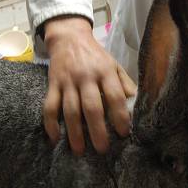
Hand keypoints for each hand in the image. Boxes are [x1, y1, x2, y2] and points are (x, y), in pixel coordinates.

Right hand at [43, 16, 136, 154]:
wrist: (69, 37)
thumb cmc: (96, 56)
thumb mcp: (114, 65)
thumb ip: (125, 85)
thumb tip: (138, 106)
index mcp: (106, 71)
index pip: (115, 96)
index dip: (120, 116)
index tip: (124, 133)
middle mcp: (86, 76)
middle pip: (92, 107)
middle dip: (97, 130)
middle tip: (102, 149)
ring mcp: (68, 81)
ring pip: (70, 110)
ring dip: (74, 132)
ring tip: (80, 150)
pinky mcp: (52, 84)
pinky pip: (49, 106)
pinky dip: (50, 124)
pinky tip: (55, 138)